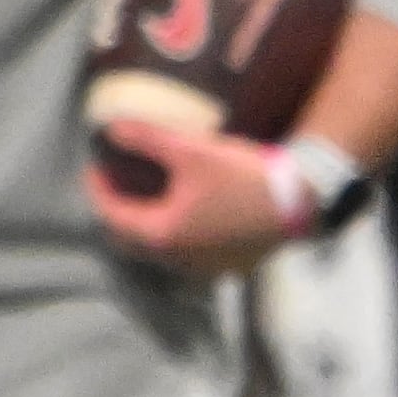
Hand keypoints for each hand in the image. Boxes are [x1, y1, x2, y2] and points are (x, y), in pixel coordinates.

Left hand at [86, 118, 294, 278]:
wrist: (302, 199)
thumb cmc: (243, 176)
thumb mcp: (190, 151)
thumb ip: (146, 139)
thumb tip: (110, 129)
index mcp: (162, 234)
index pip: (111, 215)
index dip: (97, 189)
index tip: (95, 167)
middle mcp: (179, 259)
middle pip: (129, 239)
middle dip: (116, 211)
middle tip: (116, 182)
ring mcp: (205, 267)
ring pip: (158, 250)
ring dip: (145, 225)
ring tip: (147, 194)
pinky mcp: (228, 265)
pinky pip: (186, 254)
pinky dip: (174, 234)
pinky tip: (183, 212)